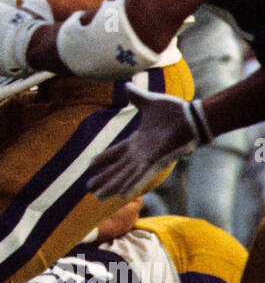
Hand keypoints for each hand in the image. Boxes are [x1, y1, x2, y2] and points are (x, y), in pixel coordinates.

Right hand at [87, 85, 205, 199]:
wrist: (193, 117)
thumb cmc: (176, 112)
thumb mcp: (150, 102)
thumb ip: (136, 97)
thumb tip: (126, 85)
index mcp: (138, 140)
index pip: (116, 152)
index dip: (103, 159)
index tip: (89, 165)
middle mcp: (141, 153)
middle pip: (117, 169)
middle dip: (103, 179)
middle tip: (88, 189)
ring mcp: (148, 158)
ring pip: (125, 176)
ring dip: (112, 186)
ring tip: (98, 197)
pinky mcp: (157, 161)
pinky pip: (141, 175)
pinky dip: (131, 185)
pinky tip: (121, 195)